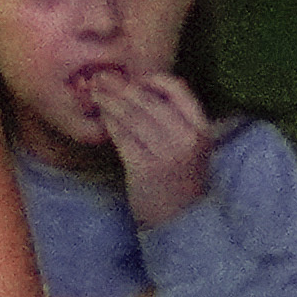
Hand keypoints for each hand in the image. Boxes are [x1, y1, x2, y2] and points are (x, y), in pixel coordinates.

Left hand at [93, 69, 220, 230]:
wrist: (180, 220)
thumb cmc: (182, 178)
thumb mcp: (192, 145)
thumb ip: (177, 118)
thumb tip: (146, 87)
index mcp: (201, 129)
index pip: (179, 90)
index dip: (154, 80)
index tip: (136, 79)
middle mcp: (186, 138)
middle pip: (148, 102)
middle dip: (121, 86)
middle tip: (101, 76)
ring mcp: (165, 154)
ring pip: (132, 117)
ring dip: (109, 101)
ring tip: (95, 92)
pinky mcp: (143, 169)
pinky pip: (122, 138)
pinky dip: (109, 123)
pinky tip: (101, 116)